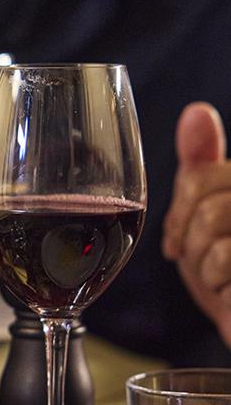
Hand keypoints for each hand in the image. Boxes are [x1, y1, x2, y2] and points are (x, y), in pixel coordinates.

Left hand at [162, 103, 230, 348]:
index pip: (199, 177)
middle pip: (208, 209)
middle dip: (192, 246)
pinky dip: (224, 292)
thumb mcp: (205, 213)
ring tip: (224, 279)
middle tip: (205, 262)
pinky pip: (228, 269)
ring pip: (217, 242)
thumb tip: (197, 112)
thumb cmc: (226, 270)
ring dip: (208, 271)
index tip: (178, 241)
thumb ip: (203, 165)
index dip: (178, 213)